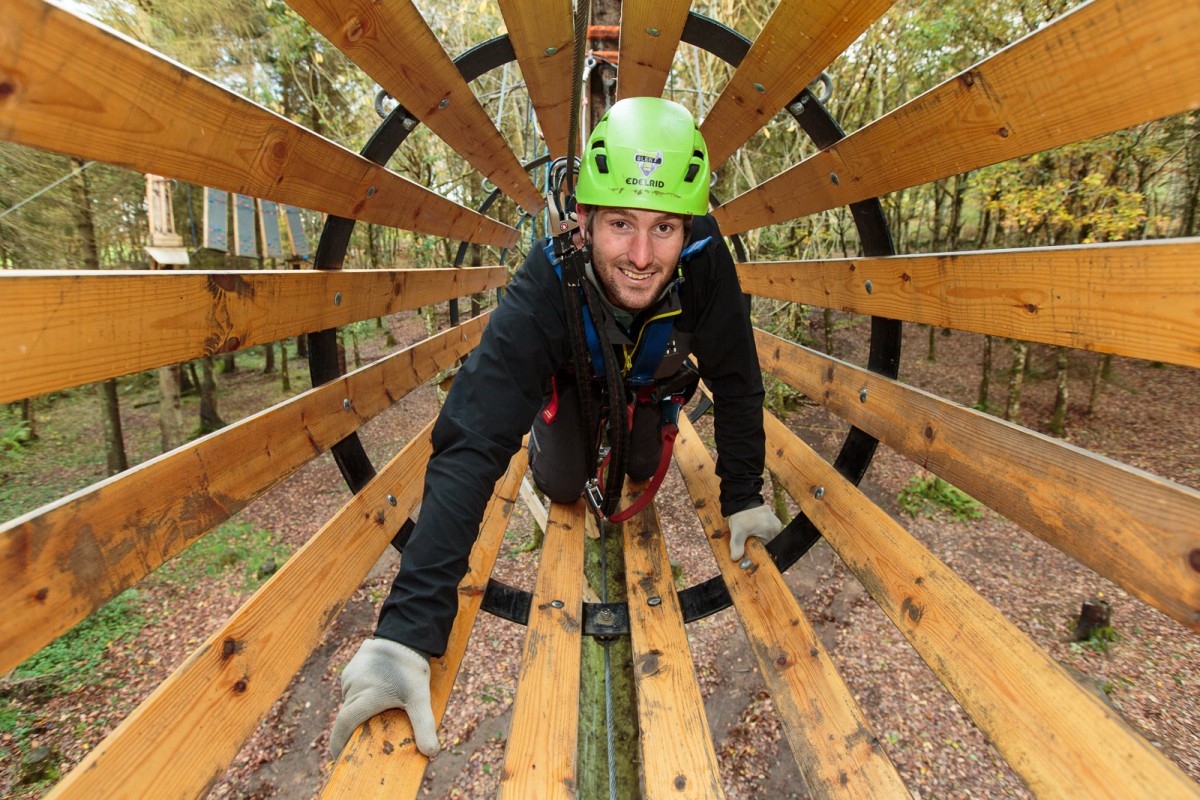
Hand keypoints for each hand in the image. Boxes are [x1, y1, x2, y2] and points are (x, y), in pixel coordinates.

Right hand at [330, 638, 439, 759]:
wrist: (407, 635)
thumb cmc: (412, 670)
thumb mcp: (421, 699)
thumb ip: (424, 726)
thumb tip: (432, 753)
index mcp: (366, 697)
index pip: (344, 725)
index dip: (338, 743)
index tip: (338, 757)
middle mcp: (353, 686)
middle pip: (347, 714)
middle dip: (350, 728)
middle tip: (360, 738)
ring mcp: (350, 674)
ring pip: (349, 699)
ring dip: (357, 707)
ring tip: (375, 709)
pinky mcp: (351, 665)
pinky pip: (351, 686)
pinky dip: (359, 693)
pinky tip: (375, 689)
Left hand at [728, 504, 783, 559]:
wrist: (742, 503)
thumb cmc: (740, 517)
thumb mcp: (737, 532)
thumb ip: (736, 546)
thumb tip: (735, 558)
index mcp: (770, 530)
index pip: (768, 549)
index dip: (759, 551)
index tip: (752, 549)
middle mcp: (776, 527)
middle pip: (770, 544)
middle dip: (760, 544)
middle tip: (750, 540)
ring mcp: (777, 523)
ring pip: (770, 538)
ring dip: (762, 539)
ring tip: (753, 533)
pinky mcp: (775, 521)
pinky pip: (771, 532)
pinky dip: (764, 533)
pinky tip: (756, 530)